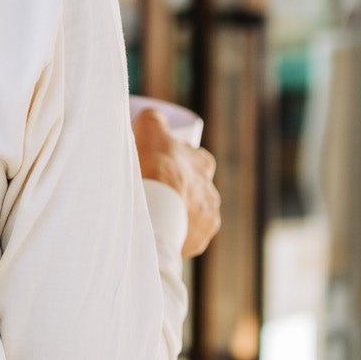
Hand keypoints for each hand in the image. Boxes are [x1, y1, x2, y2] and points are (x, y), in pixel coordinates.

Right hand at [132, 107, 221, 258]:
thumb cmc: (152, 168)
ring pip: (190, 215)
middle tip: (152, 192)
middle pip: (193, 189)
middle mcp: (211, 192)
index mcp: (203, 164)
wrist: (153, 213)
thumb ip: (153, 118)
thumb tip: (154, 116)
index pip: (193, 159)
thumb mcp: (149, 128)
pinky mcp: (198, 242)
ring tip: (152, 216)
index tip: (157, 164)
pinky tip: (157, 234)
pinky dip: (174, 235)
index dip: (174, 160)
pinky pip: (186, 238)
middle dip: (177, 190)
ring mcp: (207, 220)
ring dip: (176, 214)